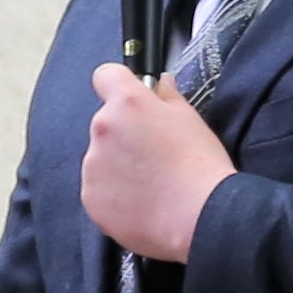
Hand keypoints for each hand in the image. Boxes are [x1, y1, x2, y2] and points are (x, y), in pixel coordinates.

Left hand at [80, 64, 234, 264]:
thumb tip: (160, 85)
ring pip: (100, 158)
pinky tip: (143, 203)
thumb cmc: (200, 165)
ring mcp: (92, 165)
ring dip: (118, 165)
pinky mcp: (91, 198)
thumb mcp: (191, 119)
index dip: (119, 86)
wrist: (199, 217)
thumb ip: (167, 97)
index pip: (106, 76)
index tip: (132, 101)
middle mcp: (102, 128)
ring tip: (151, 185)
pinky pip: (99, 189)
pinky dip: (115, 195)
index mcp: (127, 103)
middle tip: (154, 154)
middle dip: (123, 134)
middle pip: (105, 122)